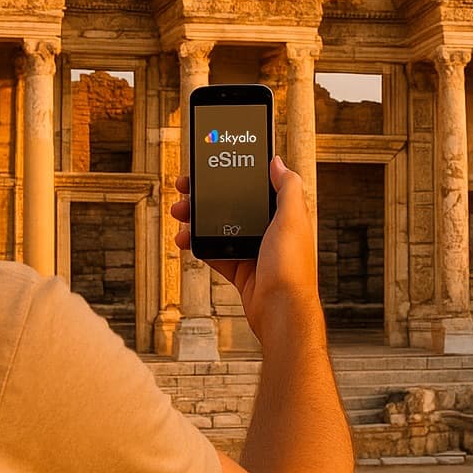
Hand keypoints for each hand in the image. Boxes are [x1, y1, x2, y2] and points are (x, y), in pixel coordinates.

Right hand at [171, 157, 321, 350]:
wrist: (280, 310)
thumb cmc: (291, 267)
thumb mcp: (292, 218)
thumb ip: (287, 187)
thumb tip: (277, 162)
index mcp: (284, 215)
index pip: (257, 187)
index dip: (236, 176)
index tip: (215, 168)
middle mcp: (270, 231)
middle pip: (234, 206)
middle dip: (209, 197)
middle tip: (187, 189)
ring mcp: (254, 251)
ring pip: (220, 228)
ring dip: (198, 219)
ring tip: (180, 213)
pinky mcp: (240, 270)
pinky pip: (214, 252)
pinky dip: (198, 245)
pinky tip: (185, 239)